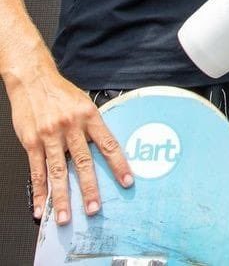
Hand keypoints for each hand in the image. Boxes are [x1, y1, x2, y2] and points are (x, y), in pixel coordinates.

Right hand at [11, 67, 132, 224]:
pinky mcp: (32, 143)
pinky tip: (41, 208)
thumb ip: (93, 124)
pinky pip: (36, 171)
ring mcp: (50, 136)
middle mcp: (70, 127)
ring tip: (66, 217)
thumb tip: (105, 145)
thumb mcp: (84, 102)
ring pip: (58, 172)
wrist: (34, 80)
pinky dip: (39, 192)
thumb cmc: (61, 92)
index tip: (127, 181)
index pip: (108, 143)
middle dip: (90, 188)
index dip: (119, 164)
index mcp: (89, 116)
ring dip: (62, 198)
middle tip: (94, 209)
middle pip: (83, 162)